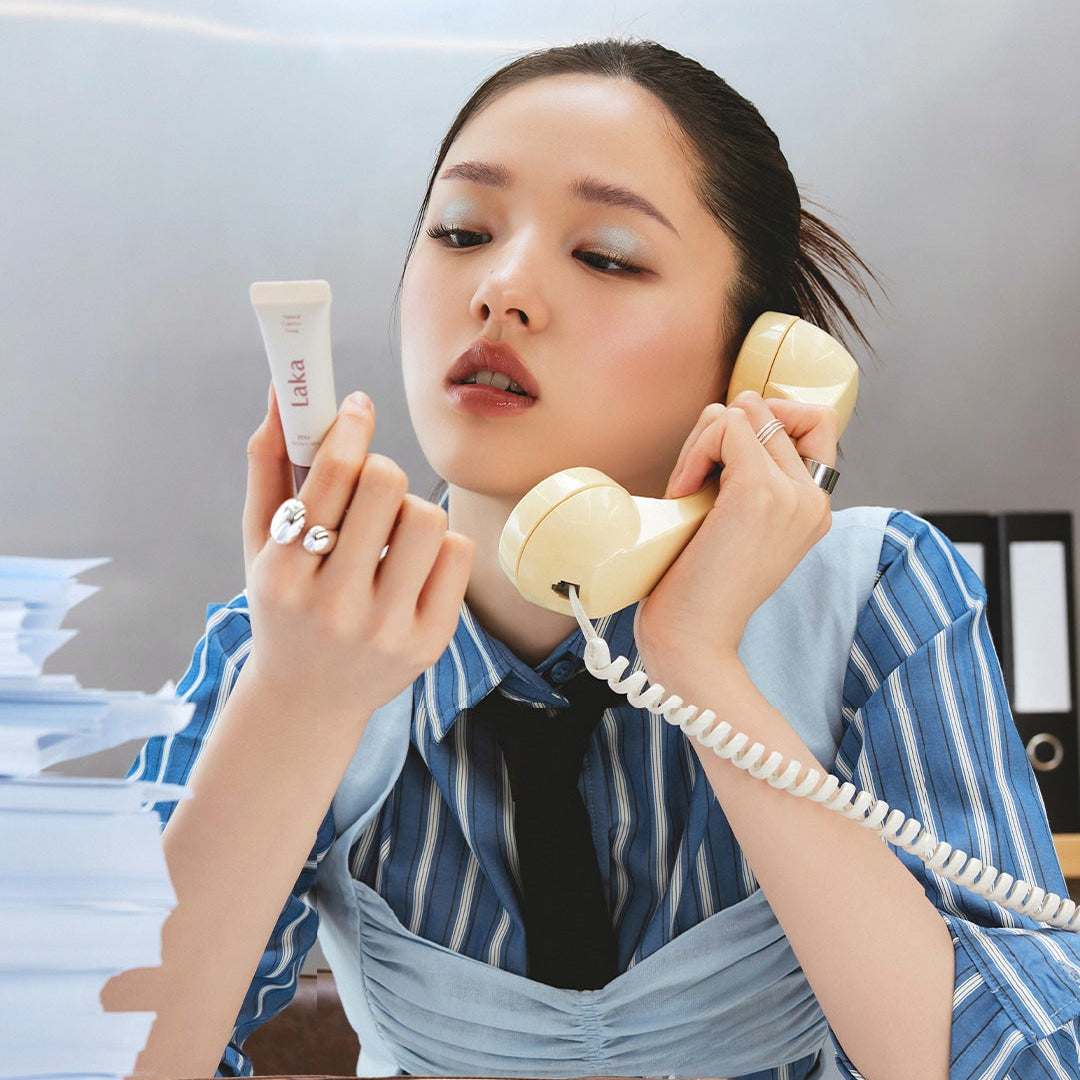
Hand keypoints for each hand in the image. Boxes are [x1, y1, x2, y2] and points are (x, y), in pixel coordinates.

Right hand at [241, 384, 473, 729]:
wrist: (307, 701)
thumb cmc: (283, 608)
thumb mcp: (258, 544)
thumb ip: (268, 466)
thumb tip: (282, 392)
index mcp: (283, 576)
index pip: (329, 479)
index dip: (350, 429)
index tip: (359, 407)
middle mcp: (334, 605)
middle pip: (387, 486)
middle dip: (380, 468)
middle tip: (369, 482)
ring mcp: (386, 628)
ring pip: (428, 517)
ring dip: (410, 508)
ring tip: (390, 532)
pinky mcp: (429, 641)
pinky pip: (459, 554)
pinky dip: (440, 545)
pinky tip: (413, 563)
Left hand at [634, 390, 835, 685]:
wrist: (693, 639)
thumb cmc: (697, 586)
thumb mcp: (734, 524)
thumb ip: (744, 477)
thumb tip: (729, 412)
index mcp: (814, 508)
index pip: (813, 421)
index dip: (766, 418)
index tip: (725, 452)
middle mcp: (812, 498)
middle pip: (767, 411)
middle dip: (718, 432)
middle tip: (693, 480)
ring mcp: (790, 493)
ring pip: (744, 413)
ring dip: (701, 442)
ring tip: (687, 492)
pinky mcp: (758, 491)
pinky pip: (728, 425)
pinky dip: (696, 449)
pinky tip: (683, 492)